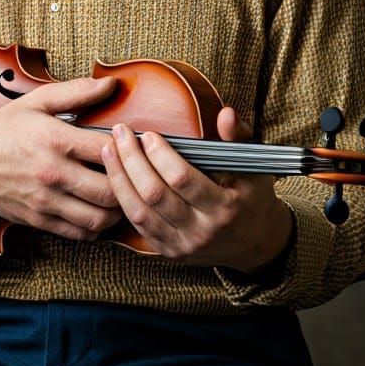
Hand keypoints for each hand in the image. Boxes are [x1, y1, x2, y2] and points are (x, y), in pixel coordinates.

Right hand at [0, 76, 122, 241]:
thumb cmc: (3, 129)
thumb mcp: (37, 102)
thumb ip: (76, 92)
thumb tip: (110, 85)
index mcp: (55, 140)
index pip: (107, 149)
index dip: (127, 148)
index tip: (132, 145)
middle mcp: (52, 173)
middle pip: (109, 190)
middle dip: (127, 184)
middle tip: (133, 176)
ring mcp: (45, 201)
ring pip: (97, 219)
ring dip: (115, 211)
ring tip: (119, 195)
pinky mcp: (38, 220)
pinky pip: (78, 234)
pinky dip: (95, 227)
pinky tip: (97, 210)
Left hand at [100, 106, 292, 272]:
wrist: (255, 246)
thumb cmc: (252, 198)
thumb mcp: (253, 167)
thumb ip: (237, 138)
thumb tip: (225, 113)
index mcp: (224, 208)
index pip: (182, 179)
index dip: (160, 155)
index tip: (148, 134)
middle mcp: (201, 231)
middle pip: (155, 194)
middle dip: (132, 160)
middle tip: (119, 132)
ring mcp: (182, 245)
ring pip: (139, 212)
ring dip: (119, 178)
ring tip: (108, 150)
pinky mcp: (168, 252)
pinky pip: (137, 225)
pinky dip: (122, 199)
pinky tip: (114, 175)